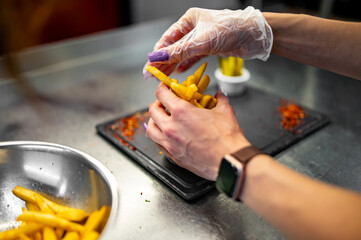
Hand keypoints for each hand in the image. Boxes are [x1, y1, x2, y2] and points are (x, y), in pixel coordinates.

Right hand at [144, 6, 271, 78]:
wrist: (254, 35)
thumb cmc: (229, 29)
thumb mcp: (201, 41)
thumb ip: (180, 51)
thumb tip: (159, 57)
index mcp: (189, 20)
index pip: (168, 38)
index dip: (158, 53)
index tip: (149, 65)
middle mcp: (194, 28)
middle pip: (174, 47)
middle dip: (163, 61)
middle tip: (152, 74)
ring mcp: (202, 39)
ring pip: (183, 54)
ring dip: (173, 65)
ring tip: (162, 76)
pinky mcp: (210, 48)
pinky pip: (194, 57)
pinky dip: (186, 64)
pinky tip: (178, 72)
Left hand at [146, 83, 250, 180]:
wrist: (229, 161)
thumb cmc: (226, 138)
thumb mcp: (225, 112)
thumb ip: (220, 100)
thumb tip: (220, 96)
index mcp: (181, 112)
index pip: (162, 95)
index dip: (162, 88)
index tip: (165, 87)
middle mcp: (171, 127)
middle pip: (153, 111)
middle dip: (157, 103)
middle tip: (164, 102)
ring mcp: (170, 143)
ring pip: (150, 129)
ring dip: (153, 121)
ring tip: (160, 119)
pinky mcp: (174, 156)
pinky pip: (158, 144)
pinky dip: (158, 137)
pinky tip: (164, 135)